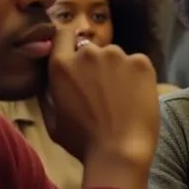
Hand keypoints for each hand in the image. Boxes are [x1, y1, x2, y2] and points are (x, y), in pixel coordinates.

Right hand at [40, 28, 159, 173]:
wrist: (120, 153)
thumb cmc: (82, 143)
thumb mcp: (52, 122)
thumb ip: (47, 95)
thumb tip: (47, 83)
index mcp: (61, 65)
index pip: (62, 35)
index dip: (69, 44)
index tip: (76, 57)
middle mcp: (88, 53)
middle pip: (91, 50)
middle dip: (95, 66)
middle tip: (102, 92)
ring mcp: (117, 55)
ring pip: (115, 57)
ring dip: (116, 71)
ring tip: (121, 99)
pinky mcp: (141, 62)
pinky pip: (137, 64)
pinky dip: (137, 77)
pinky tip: (136, 99)